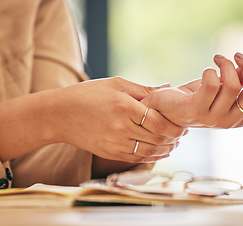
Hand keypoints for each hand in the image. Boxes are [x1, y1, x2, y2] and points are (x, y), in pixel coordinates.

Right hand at [51, 77, 186, 162]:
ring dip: (165, 149)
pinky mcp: (109, 153)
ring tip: (172, 144)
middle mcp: (121, 127)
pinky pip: (136, 158)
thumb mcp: (115, 84)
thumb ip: (143, 89)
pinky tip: (157, 150)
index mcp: (124, 106)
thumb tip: (168, 88)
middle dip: (174, 138)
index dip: (175, 127)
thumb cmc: (87, 94)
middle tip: (182, 134)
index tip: (182, 124)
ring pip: (149, 152)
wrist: (59, 114)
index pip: (160, 122)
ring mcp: (114, 143)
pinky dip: (151, 156)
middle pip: (158, 139)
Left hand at [141, 53, 242, 127]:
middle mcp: (228, 122)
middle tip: (237, 55)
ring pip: (233, 86)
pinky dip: (210, 71)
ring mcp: (211, 119)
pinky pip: (211, 84)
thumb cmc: (194, 96)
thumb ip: (242, 78)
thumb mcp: (222, 86)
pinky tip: (206, 70)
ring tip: (217, 58)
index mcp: (240, 118)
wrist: (164, 106)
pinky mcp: (195, 110)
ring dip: (227, 65)